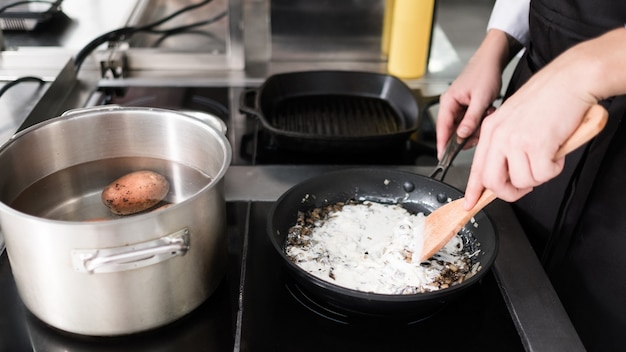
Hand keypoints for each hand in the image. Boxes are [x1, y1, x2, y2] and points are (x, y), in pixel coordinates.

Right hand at [436, 29, 511, 157]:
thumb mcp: (480, 99)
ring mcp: (459, 106)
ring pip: (463, 127)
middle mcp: (451, 105)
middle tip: (480, 131)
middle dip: (467, 134)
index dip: (442, 144)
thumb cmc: (485, 72)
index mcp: (448, 102)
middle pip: (453, 130)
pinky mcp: (467, 107)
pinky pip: (470, 121)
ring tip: (486, 113)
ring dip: (476, 126)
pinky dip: (479, 121)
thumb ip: (471, 119)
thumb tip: (461, 136)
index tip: (443, 158)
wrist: (493, 59)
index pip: (441, 128)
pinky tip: (487, 111)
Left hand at [463, 54, 598, 208]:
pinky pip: (543, 175)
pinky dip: (554, 168)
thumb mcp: (514, 118)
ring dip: (539, 176)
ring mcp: (516, 141)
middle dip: (510, 193)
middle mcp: (498, 136)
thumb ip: (505, 143)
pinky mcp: (536, 145)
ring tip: (547, 155)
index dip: (474, 190)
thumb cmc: (548, 97)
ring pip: (522, 181)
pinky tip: (557, 151)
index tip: (470, 203)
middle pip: (493, 182)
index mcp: (490, 129)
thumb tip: (506, 172)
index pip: (476, 168)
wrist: (570, 79)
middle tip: (524, 187)